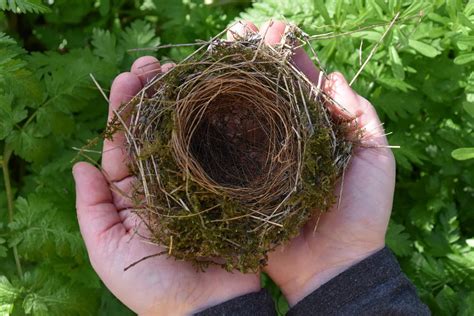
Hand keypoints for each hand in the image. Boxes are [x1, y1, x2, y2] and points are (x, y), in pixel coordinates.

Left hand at [72, 57, 259, 314]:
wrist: (209, 310)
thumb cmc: (156, 289)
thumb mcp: (109, 254)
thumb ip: (92, 210)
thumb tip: (79, 166)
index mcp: (133, 196)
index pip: (124, 146)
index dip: (124, 111)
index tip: (129, 78)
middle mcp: (163, 184)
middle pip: (154, 133)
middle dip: (152, 96)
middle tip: (154, 62)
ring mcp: (196, 183)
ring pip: (185, 135)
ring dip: (182, 102)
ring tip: (181, 68)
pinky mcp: (224, 187)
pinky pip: (216, 151)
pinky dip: (212, 124)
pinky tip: (211, 98)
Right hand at [235, 20, 395, 305]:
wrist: (333, 266)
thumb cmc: (361, 214)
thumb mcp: (375, 159)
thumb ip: (360, 117)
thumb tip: (334, 76)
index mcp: (312, 130)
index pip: (295, 84)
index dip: (285, 57)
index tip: (272, 30)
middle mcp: (281, 139)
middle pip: (262, 92)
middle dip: (250, 60)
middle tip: (237, 31)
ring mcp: (256, 158)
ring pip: (238, 113)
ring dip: (225, 82)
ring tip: (213, 52)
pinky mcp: (237, 181)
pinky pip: (221, 148)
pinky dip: (210, 122)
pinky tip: (198, 96)